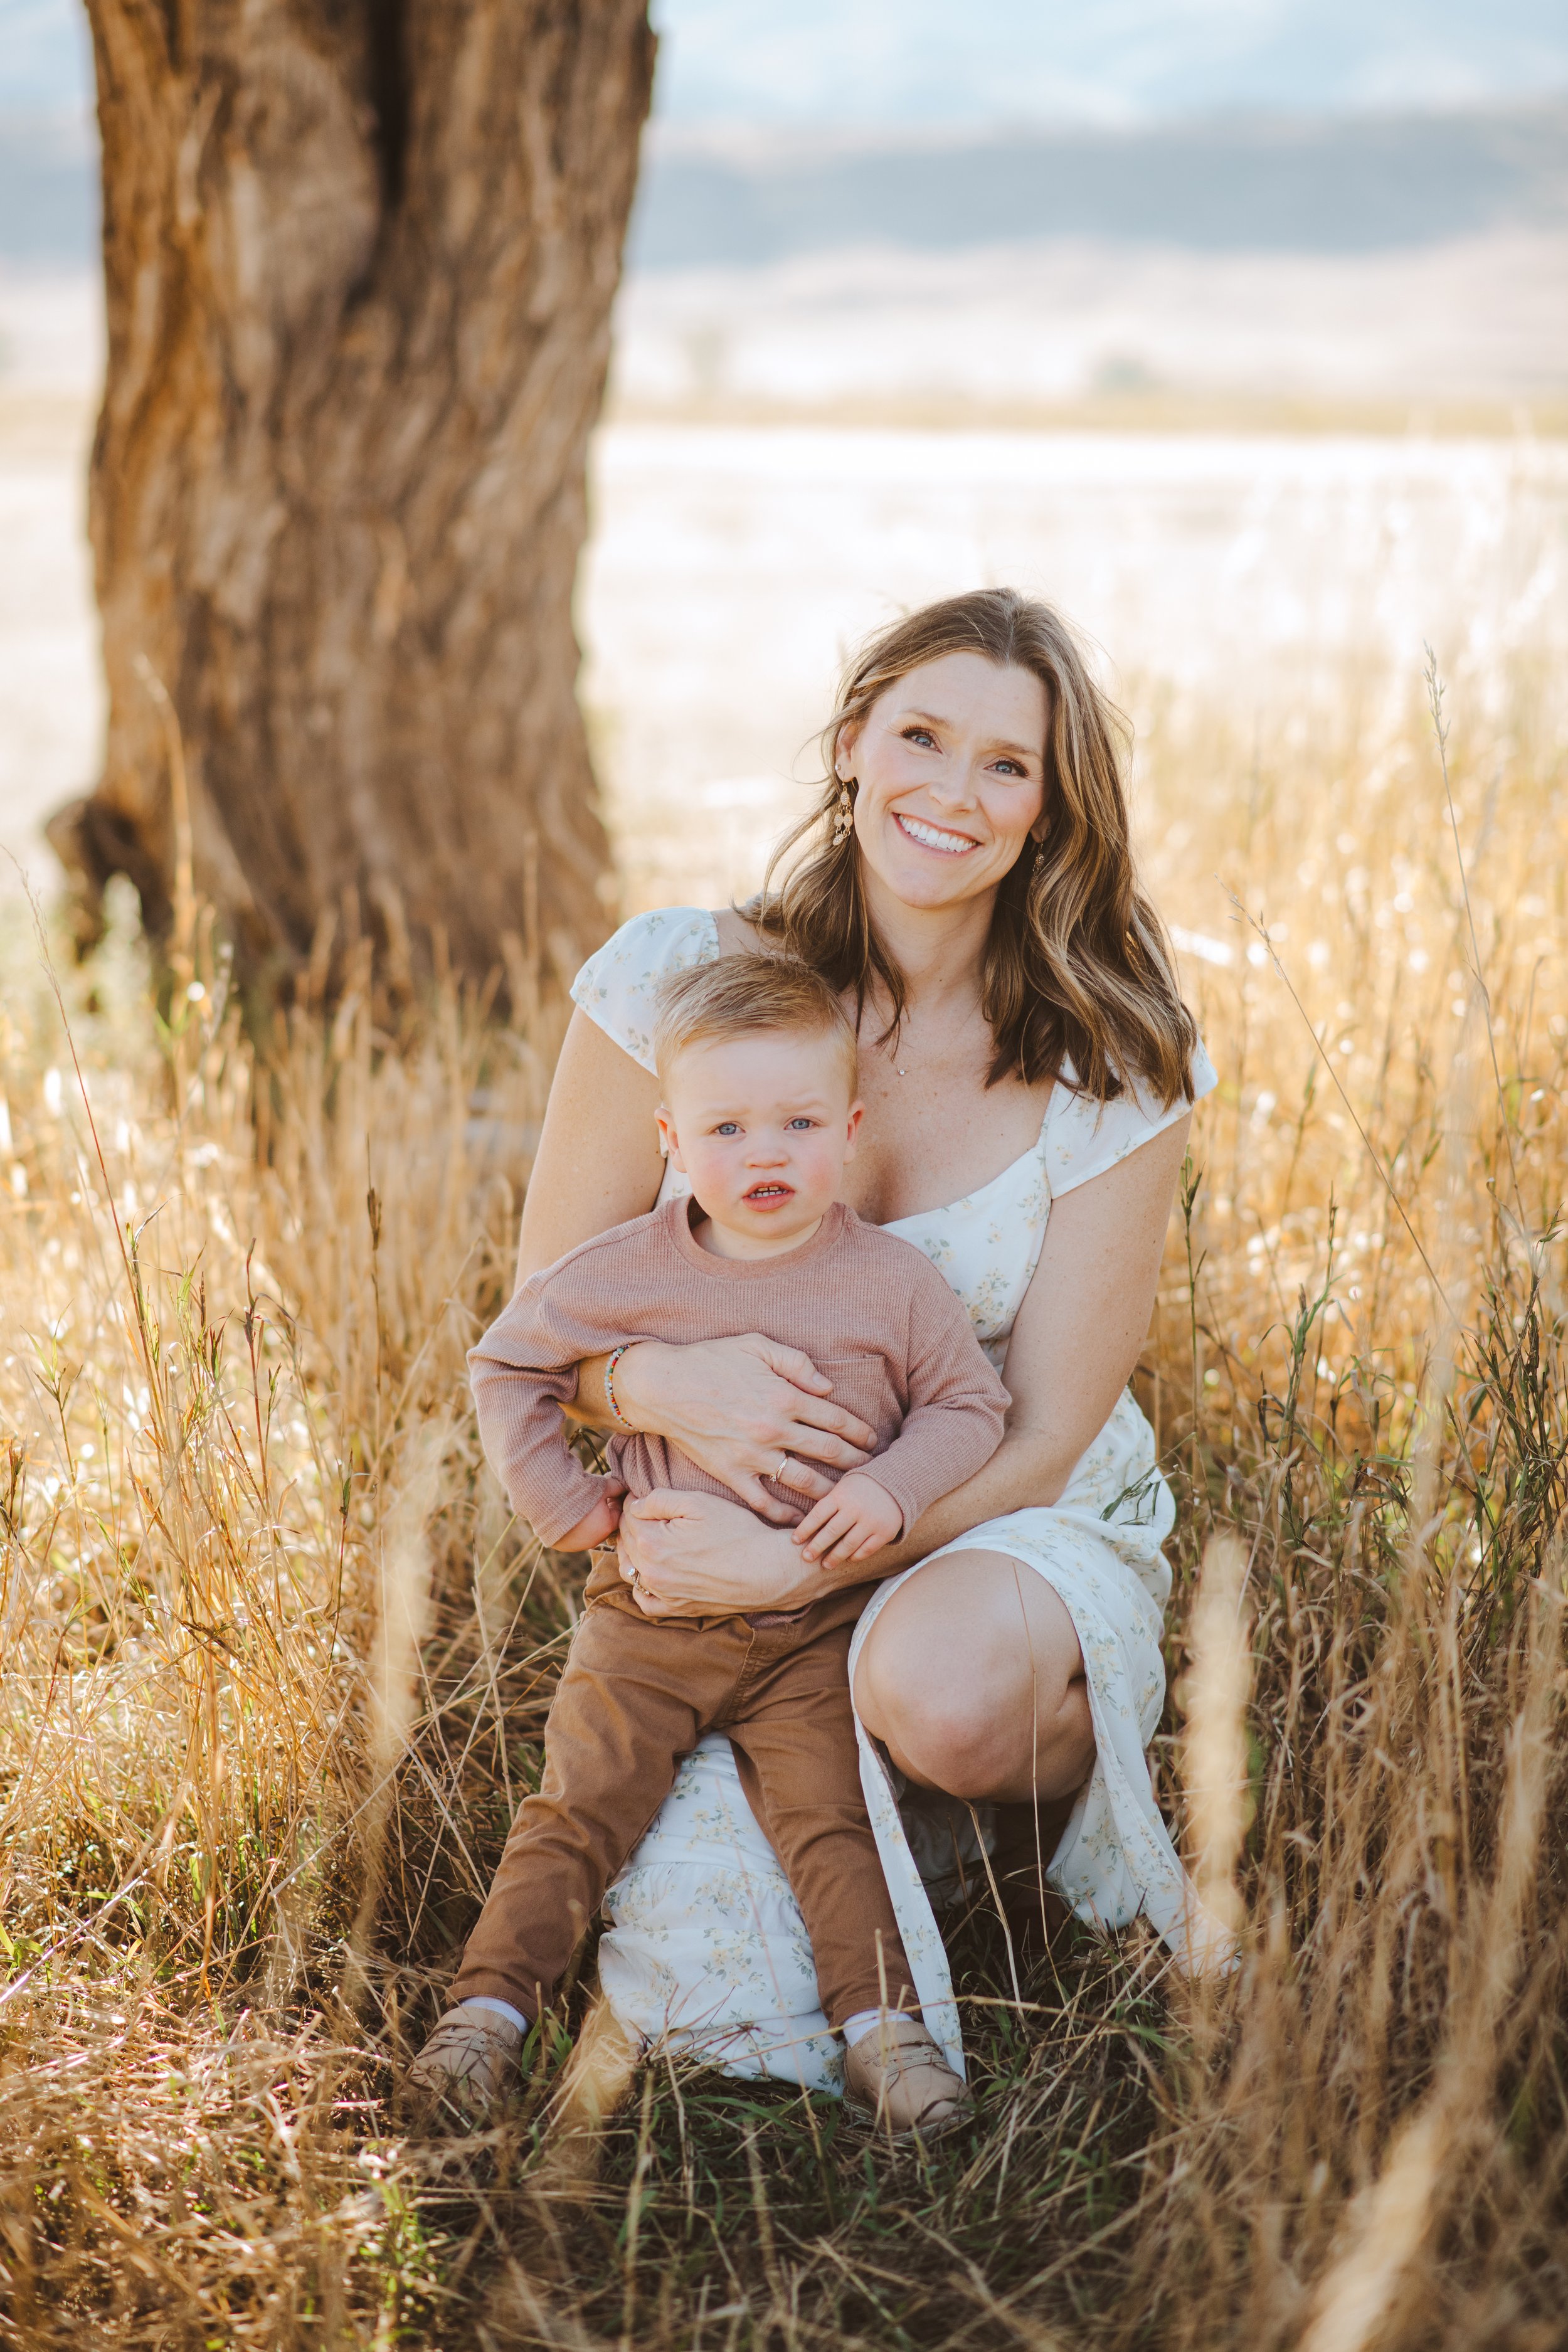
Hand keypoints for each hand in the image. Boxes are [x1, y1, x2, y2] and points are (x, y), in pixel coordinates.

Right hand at [556, 1489, 622, 1552]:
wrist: (549, 1499)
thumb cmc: (579, 1492)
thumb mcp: (602, 1485)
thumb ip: (616, 1487)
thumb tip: (624, 1485)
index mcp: (607, 1526)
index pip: (617, 1514)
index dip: (614, 1502)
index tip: (610, 1494)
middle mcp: (594, 1540)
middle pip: (603, 1525)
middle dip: (601, 1513)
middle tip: (594, 1499)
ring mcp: (577, 1545)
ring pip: (588, 1533)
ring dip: (587, 1523)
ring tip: (579, 1506)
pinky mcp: (563, 1546)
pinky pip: (572, 1538)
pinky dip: (572, 1529)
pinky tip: (567, 1516)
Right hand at [612, 1335, 875, 1523]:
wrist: (661, 1386)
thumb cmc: (710, 1360)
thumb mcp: (756, 1345)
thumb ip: (796, 1362)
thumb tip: (827, 1386)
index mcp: (784, 1396)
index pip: (836, 1420)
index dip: (861, 1432)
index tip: (873, 1441)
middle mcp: (773, 1429)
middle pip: (829, 1453)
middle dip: (857, 1464)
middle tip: (872, 1473)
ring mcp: (752, 1456)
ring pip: (804, 1482)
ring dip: (831, 1492)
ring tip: (847, 1499)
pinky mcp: (730, 1474)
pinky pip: (764, 1502)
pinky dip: (786, 1514)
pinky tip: (802, 1520)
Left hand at [617, 1487, 825, 1618]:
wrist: (767, 1570)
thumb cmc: (736, 1532)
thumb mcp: (698, 1502)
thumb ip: (658, 1499)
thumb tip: (633, 1505)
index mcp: (652, 1543)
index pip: (627, 1517)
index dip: (632, 1502)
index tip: (640, 1495)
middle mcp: (651, 1573)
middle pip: (626, 1542)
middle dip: (631, 1524)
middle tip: (644, 1512)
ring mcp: (663, 1595)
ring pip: (630, 1569)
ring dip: (633, 1551)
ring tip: (649, 1536)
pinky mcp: (676, 1609)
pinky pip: (644, 1600)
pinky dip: (642, 1585)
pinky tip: (652, 1571)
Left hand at [791, 1471, 902, 1567]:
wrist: (898, 1481)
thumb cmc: (862, 1486)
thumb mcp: (843, 1487)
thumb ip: (829, 1503)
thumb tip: (808, 1526)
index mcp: (841, 1495)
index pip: (818, 1515)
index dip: (805, 1529)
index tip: (795, 1541)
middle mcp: (855, 1509)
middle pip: (831, 1533)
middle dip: (816, 1547)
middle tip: (806, 1558)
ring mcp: (871, 1521)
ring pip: (848, 1545)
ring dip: (835, 1557)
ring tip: (825, 1564)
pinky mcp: (885, 1532)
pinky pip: (866, 1549)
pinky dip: (855, 1556)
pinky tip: (848, 1558)